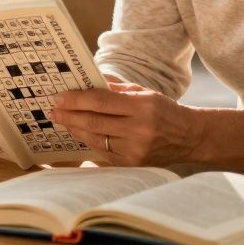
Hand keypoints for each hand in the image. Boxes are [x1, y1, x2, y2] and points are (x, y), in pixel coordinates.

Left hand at [52, 78, 199, 165]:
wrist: (189, 137)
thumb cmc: (164, 110)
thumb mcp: (144, 92)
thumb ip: (116, 88)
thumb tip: (88, 80)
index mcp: (141, 107)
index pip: (101, 102)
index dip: (77, 99)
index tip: (60, 97)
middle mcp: (138, 130)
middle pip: (94, 122)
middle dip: (69, 115)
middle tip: (53, 109)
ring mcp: (134, 150)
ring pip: (95, 139)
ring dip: (75, 129)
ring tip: (62, 119)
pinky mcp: (132, 163)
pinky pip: (103, 151)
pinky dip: (89, 141)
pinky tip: (79, 132)